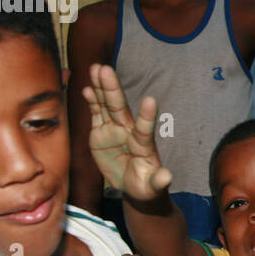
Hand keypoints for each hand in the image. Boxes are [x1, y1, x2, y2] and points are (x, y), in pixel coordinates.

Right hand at [82, 63, 173, 201]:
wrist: (133, 184)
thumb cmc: (147, 186)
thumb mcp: (153, 187)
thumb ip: (159, 181)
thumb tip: (167, 176)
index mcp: (143, 146)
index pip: (145, 130)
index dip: (147, 117)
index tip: (150, 100)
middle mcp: (128, 133)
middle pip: (120, 109)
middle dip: (112, 90)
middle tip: (106, 69)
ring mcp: (114, 131)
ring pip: (107, 106)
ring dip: (101, 88)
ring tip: (96, 68)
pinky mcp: (101, 133)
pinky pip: (96, 114)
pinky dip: (92, 101)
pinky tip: (87, 88)